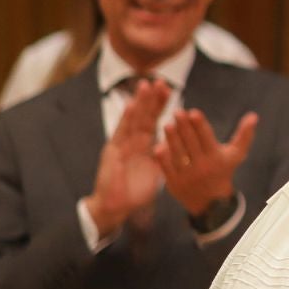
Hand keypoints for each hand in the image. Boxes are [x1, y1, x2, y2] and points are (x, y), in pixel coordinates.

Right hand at [85, 78, 168, 237]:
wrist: (115, 208)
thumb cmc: (135, 191)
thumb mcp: (155, 171)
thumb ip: (163, 156)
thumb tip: (175, 144)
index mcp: (143, 145)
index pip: (154, 120)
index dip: (161, 105)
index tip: (170, 89)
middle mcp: (132, 141)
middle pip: (143, 115)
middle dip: (151, 98)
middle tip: (160, 80)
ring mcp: (121, 145)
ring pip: (132, 120)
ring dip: (139, 103)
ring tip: (144, 85)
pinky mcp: (113, 152)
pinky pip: (120, 134)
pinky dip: (125, 119)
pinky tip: (130, 106)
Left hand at [153, 108, 256, 216]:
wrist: (211, 201)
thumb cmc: (223, 170)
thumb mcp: (236, 154)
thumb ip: (244, 135)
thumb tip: (254, 115)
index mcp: (216, 158)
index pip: (206, 138)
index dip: (199, 125)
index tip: (193, 112)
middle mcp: (202, 167)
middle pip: (191, 144)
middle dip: (184, 127)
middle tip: (177, 112)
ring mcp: (187, 176)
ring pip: (178, 155)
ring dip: (172, 139)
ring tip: (168, 124)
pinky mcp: (174, 183)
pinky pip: (167, 168)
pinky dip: (163, 157)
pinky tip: (159, 144)